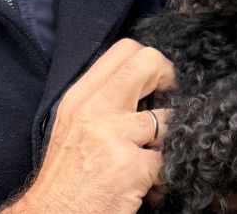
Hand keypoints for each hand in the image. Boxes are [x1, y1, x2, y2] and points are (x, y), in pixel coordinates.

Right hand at [2, 39, 174, 213]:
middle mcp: (94, 109)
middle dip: (169, 79)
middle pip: (148, 62)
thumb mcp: (72, 127)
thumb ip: (101, 101)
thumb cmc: (64, 180)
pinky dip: (168, 175)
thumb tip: (143, 84)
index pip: (124, 49)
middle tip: (169, 103)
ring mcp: (113, 135)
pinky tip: (153, 186)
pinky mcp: (131, 167)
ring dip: (172, 140)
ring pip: (169, 117)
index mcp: (79, 97)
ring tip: (157, 157)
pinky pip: (169, 160)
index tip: (156, 85)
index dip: (150, 62)